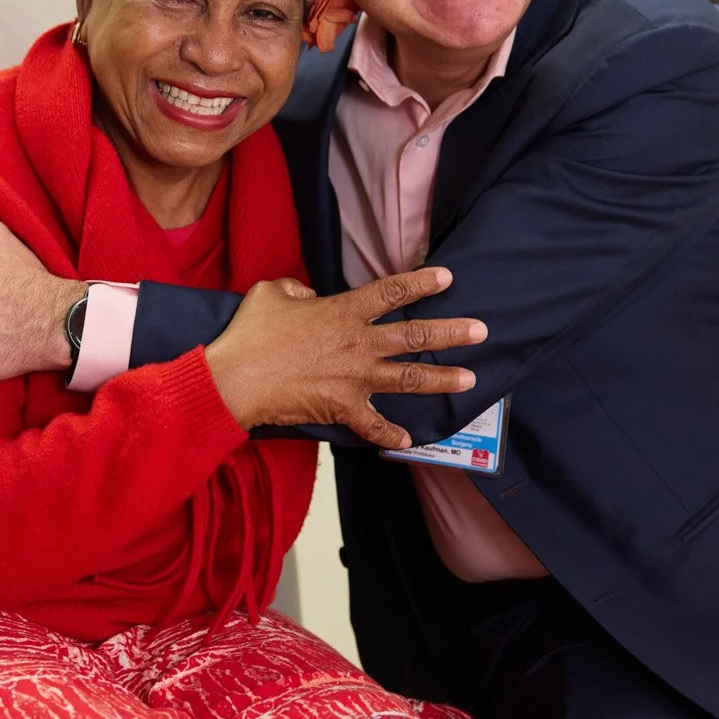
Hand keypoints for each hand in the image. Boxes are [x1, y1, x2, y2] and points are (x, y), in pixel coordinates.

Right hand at [205, 267, 485, 448]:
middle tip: (481, 330)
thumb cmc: (251, 335)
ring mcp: (355, 379)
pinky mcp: (343, 408)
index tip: (448, 278)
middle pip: (414, 335)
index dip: (421, 282)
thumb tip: (306, 297)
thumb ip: (295, 289)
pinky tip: (407, 441)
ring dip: (441, 378)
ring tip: (469, 379)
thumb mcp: (271, 294)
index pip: (391, 292)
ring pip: (408, 378)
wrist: (237, 380)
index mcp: (343, 312)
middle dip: (451, 332)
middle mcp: (358, 344)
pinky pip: (373, 425)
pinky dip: (390, 434)